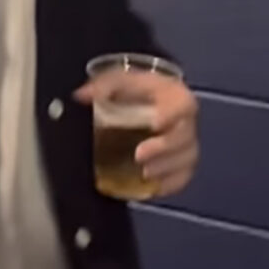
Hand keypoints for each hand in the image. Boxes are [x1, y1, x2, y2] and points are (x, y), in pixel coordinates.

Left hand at [75, 70, 200, 196]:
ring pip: (187, 159)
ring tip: (144, 174)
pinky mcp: (182, 164)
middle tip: (139, 155)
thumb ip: (102, 86)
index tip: (155, 123)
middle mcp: (185, 121)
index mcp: (174, 96)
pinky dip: (170, 184)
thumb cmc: (133, 90)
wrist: (143, 102)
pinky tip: (154, 188)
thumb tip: (81, 96)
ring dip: (166, 168)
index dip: (172, 114)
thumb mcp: (117, 80)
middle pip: (185, 136)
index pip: (182, 104)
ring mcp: (186, 144)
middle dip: (164, 148)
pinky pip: (184, 177)